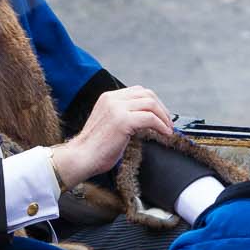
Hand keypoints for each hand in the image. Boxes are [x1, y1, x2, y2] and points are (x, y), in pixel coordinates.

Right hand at [51, 86, 174, 185]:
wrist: (81, 158)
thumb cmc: (95, 148)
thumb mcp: (109, 124)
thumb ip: (124, 116)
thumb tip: (146, 119)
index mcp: (108, 97)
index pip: (138, 91)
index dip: (154, 103)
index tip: (161, 116)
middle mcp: (112, 99)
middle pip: (147, 94)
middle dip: (161, 108)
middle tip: (168, 123)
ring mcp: (117, 108)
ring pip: (150, 104)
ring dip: (164, 117)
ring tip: (168, 129)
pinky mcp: (123, 121)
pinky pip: (150, 118)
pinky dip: (161, 125)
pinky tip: (165, 134)